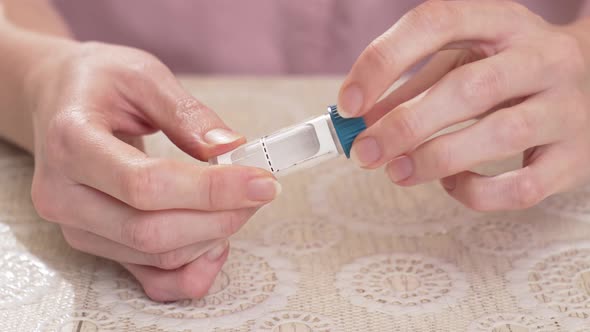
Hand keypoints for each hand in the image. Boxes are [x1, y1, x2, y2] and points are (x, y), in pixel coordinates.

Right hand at [26, 42, 280, 300]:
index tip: (261, 181)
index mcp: (72, 141)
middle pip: (150, 232)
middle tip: (259, 191)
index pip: (145, 184)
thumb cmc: (98, 84)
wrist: (58, 101)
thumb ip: (187, 112)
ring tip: (239, 204)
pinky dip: (192, 271)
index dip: (210, 190)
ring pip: (155, 257)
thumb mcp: (143, 75)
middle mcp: (63, 194)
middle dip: (219, 217)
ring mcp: (77, 226)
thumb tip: (229, 148)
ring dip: (211, 237)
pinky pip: (149, 279)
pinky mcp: (96, 244)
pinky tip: (217, 241)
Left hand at [339, 0, 589, 210]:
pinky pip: (523, 186)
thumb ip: (411, 87)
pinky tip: (451, 184)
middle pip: (468, 87)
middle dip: (405, 124)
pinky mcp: (574, 158)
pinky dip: (477, 192)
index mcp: (502, 22)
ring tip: (395, 171)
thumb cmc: (509, 74)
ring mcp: (565, 108)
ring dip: (434, 158)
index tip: (348, 104)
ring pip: (499, 135)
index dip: (383, 62)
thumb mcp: (463, 61)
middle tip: (364, 151)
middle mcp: (541, 58)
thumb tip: (360, 122)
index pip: (436, 23)